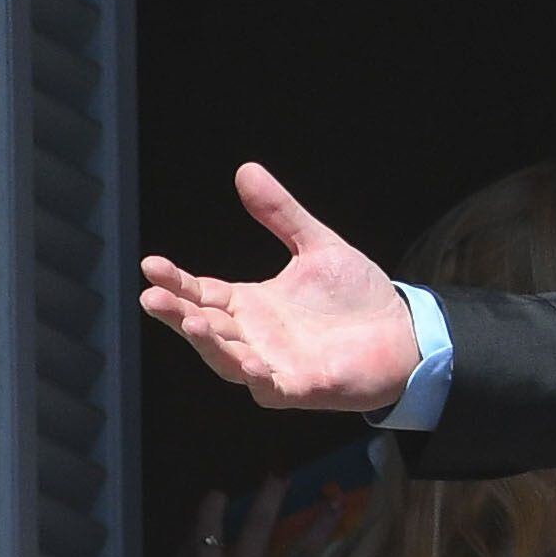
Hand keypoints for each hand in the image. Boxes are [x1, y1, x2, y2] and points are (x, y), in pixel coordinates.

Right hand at [138, 164, 418, 412]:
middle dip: (176, 313)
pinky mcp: (301, 387)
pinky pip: (271, 387)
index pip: (201, 292)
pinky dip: (258, 377)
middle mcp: (253, 336)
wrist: (405, 332)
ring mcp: (273, 365)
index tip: (150, 263)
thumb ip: (281, 215)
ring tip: (190, 321)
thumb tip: (247, 169)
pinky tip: (251, 364)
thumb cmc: (357, 296)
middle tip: (151, 296)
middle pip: (204, 325)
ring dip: (207, 344)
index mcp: (250, 304)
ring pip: (227, 359)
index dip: (175, 281)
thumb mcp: (317, 247)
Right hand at [174, 474, 339, 556]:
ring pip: (300, 553)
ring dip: (318, 525)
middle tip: (279, 476)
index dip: (209, 511)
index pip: (206, 534)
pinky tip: (336, 536)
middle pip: (257, 531)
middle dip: (268, 500)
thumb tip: (195, 528)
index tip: (217, 492)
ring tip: (334, 501)